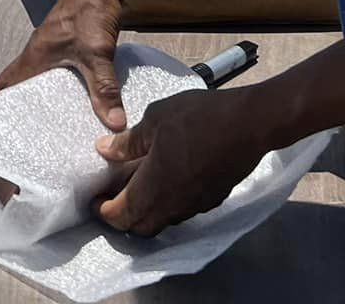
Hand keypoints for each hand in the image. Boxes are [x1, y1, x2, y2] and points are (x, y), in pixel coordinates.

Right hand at [0, 0, 126, 128]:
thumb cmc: (89, 10)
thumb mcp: (98, 52)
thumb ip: (104, 88)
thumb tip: (114, 125)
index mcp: (35, 54)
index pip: (7, 83)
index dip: (8, 105)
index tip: (20, 127)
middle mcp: (40, 51)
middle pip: (26, 83)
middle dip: (35, 106)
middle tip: (48, 130)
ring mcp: (56, 46)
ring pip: (47, 77)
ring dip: (56, 95)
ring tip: (69, 119)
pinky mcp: (72, 42)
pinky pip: (64, 69)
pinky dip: (72, 84)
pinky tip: (90, 96)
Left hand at [96, 87, 268, 236]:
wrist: (249, 124)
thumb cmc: (198, 117)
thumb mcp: (155, 119)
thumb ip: (128, 141)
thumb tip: (104, 151)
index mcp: (154, 188)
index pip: (122, 216)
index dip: (104, 212)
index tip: (95, 200)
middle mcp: (174, 205)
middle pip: (141, 227)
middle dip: (123, 218)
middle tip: (112, 195)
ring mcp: (195, 205)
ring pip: (162, 221)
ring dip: (145, 211)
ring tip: (136, 185)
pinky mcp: (212, 199)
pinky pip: (181, 211)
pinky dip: (166, 203)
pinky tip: (165, 179)